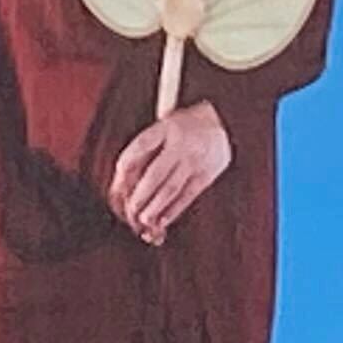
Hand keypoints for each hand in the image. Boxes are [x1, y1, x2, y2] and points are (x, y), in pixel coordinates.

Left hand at [107, 101, 232, 243]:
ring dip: (155, 207)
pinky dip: (173, 210)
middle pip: (155, 174)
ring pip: (171, 188)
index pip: (139, 148)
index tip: (117, 185)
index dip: (125, 169)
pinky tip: (162, 220)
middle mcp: (180, 143)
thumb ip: (144, 150)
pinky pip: (187, 195)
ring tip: (143, 220)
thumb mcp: (163, 127)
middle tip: (130, 211)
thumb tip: (121, 184)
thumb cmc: (184, 128)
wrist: (226, 122)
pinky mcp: (207, 174)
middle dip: (139, 196)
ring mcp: (195, 159)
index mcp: (165, 127)